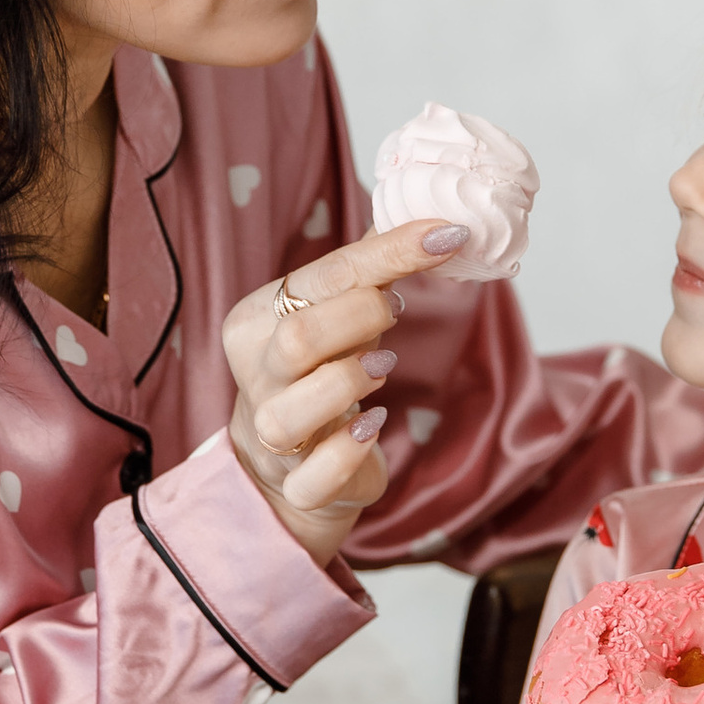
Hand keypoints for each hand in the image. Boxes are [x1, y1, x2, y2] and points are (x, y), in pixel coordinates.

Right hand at [222, 215, 468, 565]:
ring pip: (289, 414)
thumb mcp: (336, 312)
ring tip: (383, 366)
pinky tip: (372, 425)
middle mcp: (256, 377)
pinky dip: (348, 452)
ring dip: (348, 383)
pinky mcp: (299, 484)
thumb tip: (435, 218)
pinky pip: (315, 477)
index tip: (447, 236)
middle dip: (360, 317)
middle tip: (396, 312)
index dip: (391, 252)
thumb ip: (372, 268)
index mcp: (256, 321)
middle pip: (298, 339)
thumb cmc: (320, 370)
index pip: (323, 276)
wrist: (289, 461)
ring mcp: (271, 437)